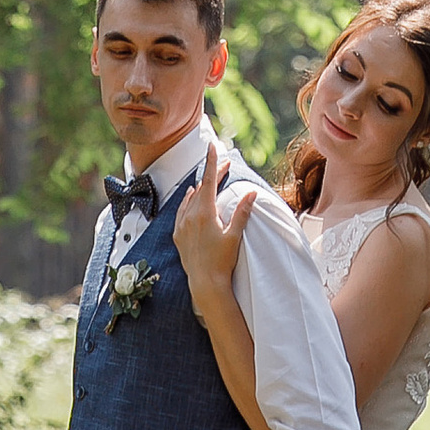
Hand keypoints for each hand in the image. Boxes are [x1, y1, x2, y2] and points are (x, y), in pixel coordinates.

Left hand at [173, 129, 252, 309]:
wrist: (205, 283)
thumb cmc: (222, 261)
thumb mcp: (235, 235)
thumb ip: (242, 212)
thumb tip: (251, 192)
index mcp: (205, 213)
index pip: (209, 180)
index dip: (212, 162)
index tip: (213, 147)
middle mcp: (190, 216)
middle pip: (201, 187)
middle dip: (213, 174)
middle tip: (224, 165)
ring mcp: (181, 225)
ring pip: (189, 199)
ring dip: (200, 188)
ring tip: (209, 181)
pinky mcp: (178, 235)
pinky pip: (181, 211)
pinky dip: (188, 202)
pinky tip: (191, 200)